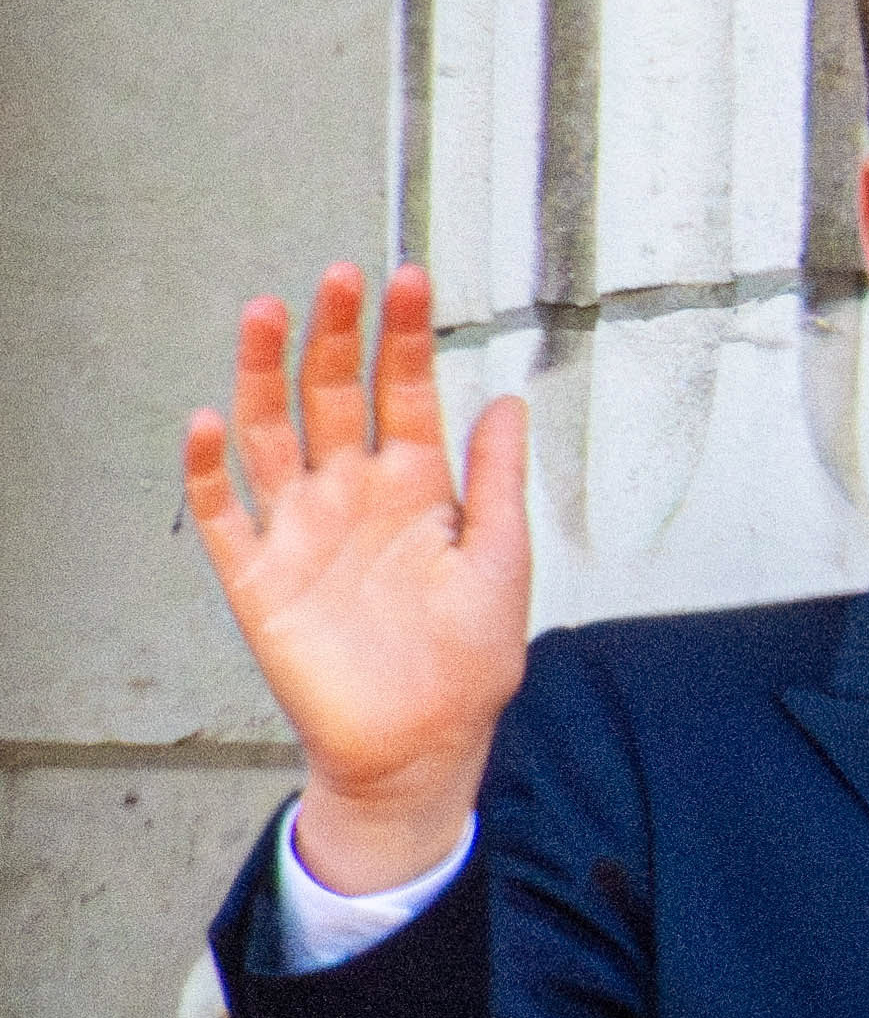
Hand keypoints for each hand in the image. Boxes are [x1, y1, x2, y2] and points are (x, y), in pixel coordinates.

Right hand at [185, 263, 531, 894]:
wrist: (425, 740)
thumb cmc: (470, 656)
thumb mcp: (502, 557)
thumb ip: (496, 478)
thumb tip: (510, 399)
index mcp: (417, 485)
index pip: (406, 390)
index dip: (406, 336)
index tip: (410, 279)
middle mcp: (354, 494)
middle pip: (335, 396)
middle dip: (336, 336)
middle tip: (338, 277)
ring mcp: (302, 530)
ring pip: (272, 434)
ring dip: (262, 375)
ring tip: (265, 313)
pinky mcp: (259, 577)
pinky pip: (224, 514)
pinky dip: (210, 469)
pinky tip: (210, 421)